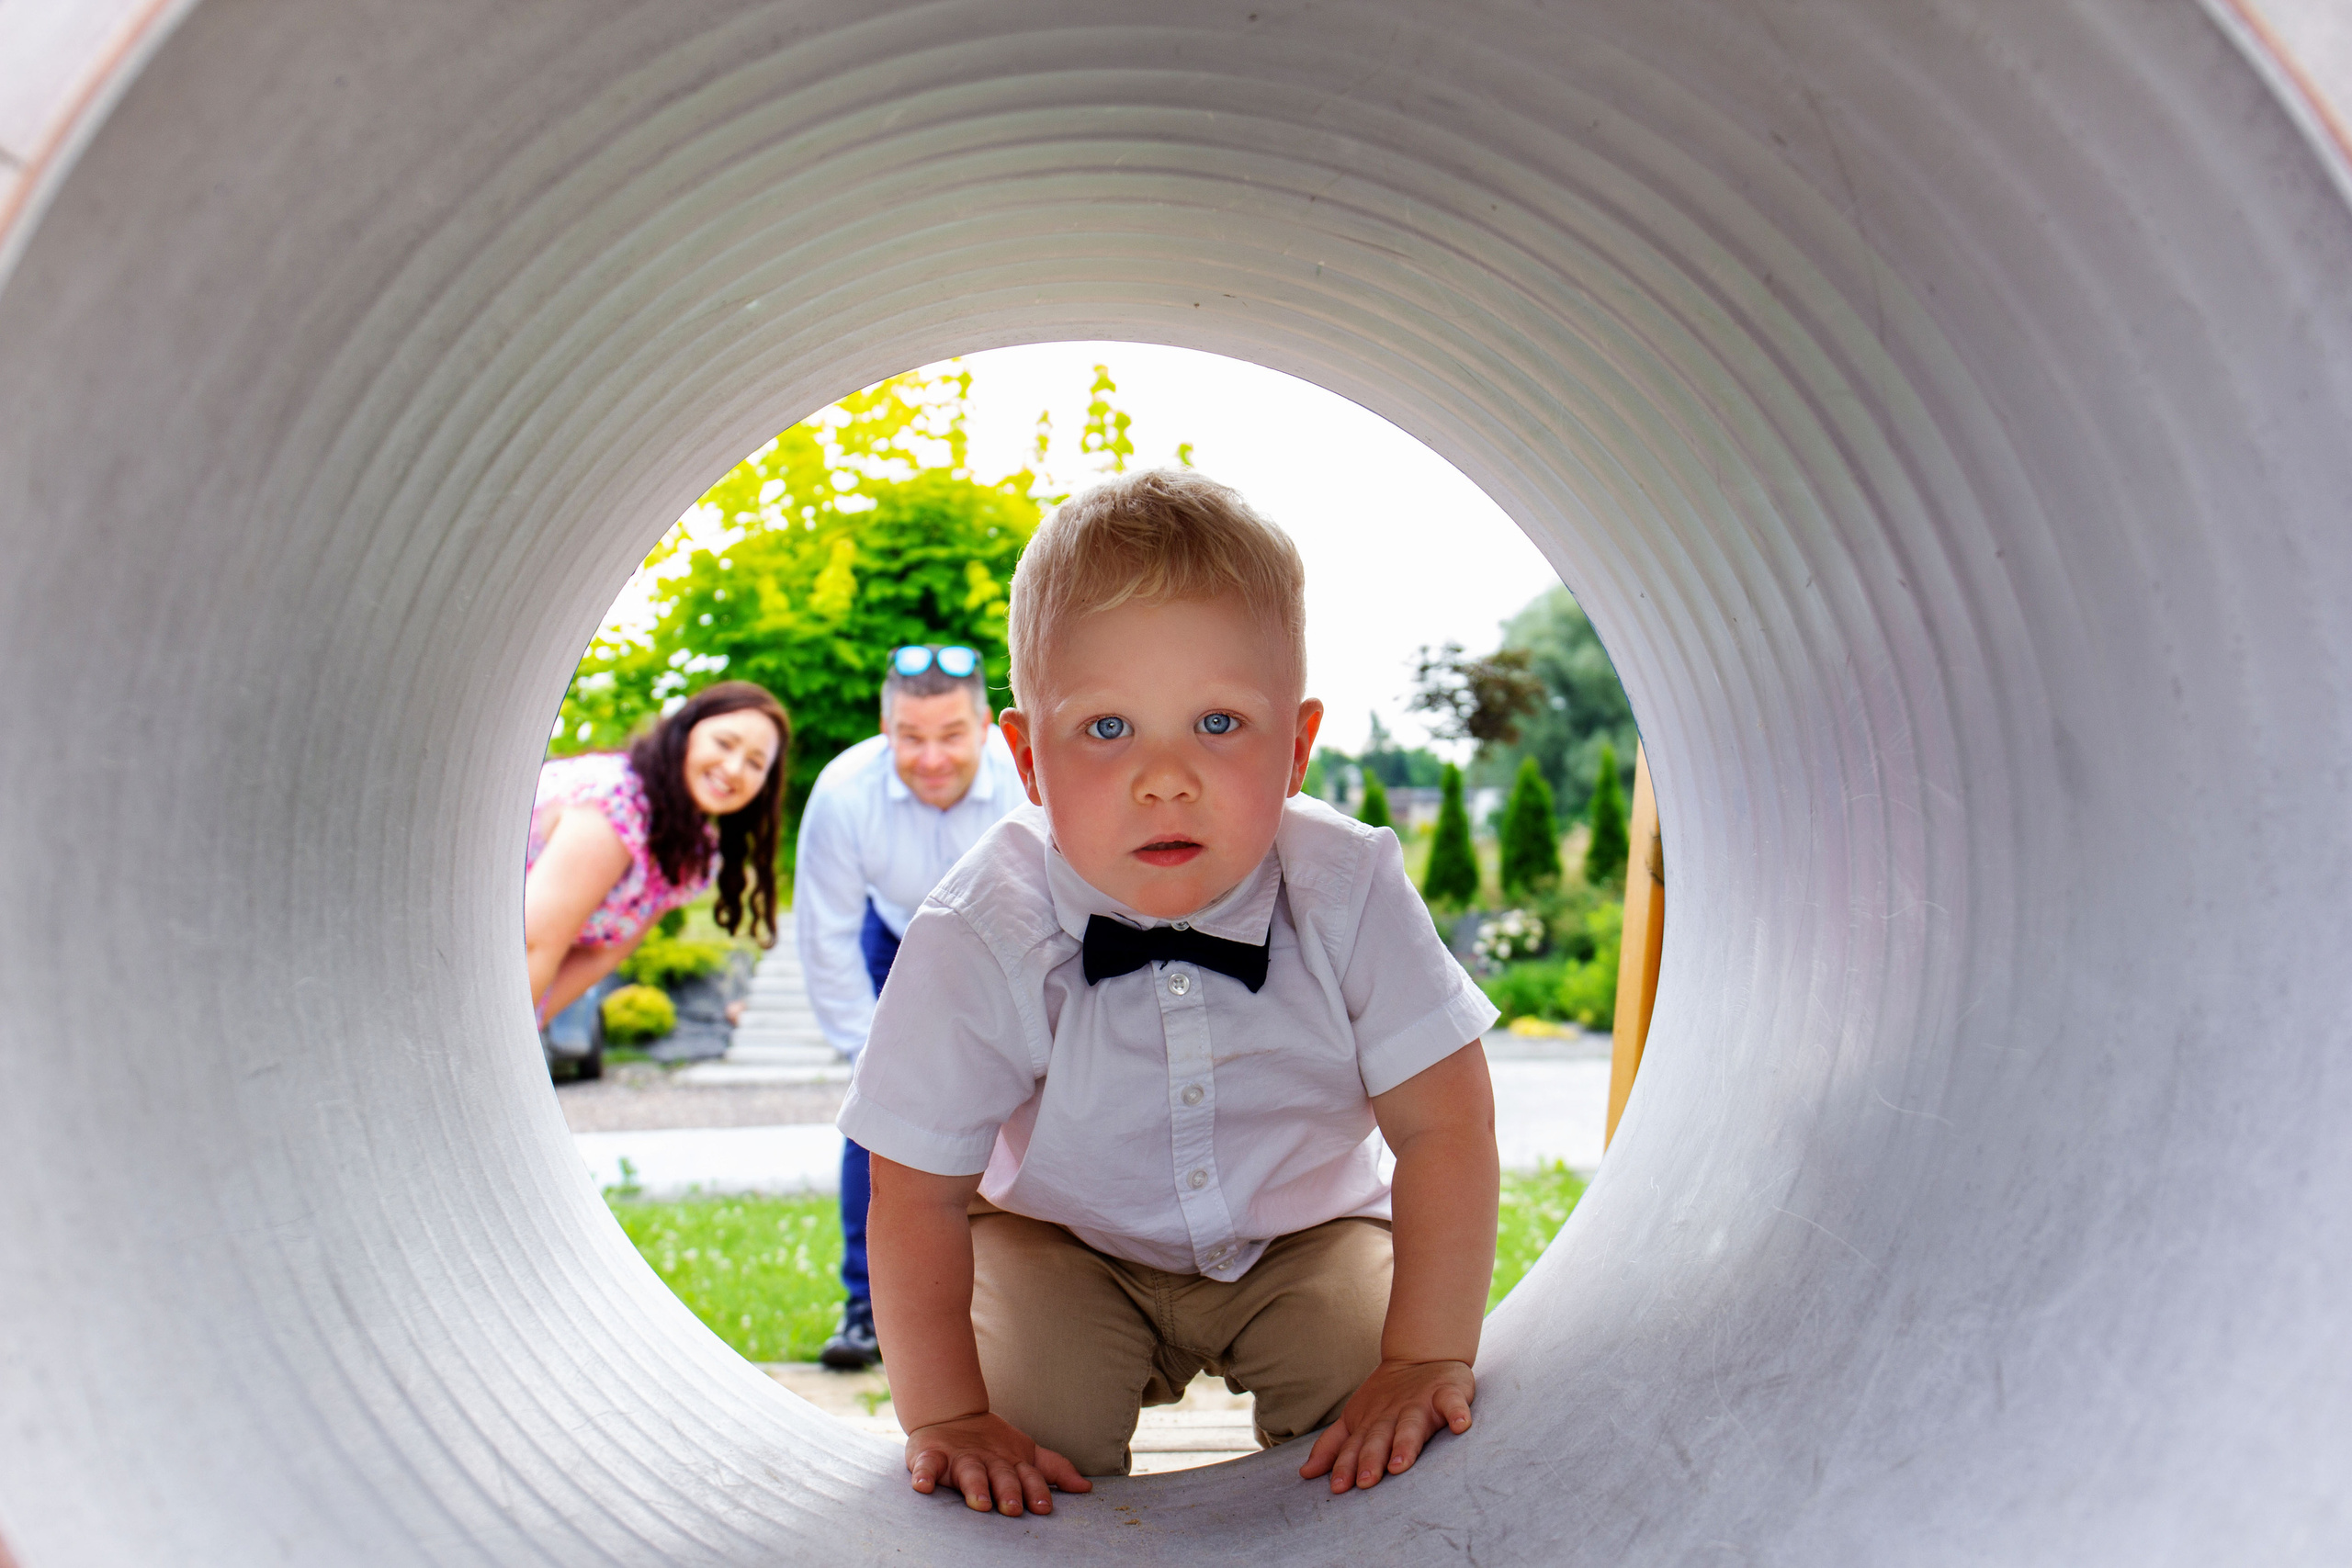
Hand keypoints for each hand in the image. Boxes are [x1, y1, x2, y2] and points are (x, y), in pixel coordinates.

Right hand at [905, 1412, 1091, 1516]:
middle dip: (1008, 1491)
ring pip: (969, 1472)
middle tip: (1012, 1508)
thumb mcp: (1025, 1455)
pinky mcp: (930, 1455)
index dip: (1036, 1491)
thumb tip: (1086, 1488)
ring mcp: (959, 1457)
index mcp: (1010, 1462)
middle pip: (1001, 1475)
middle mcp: (987, 1460)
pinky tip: (922, 1486)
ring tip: (978, 1501)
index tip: (1043, 1508)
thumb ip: (1053, 1469)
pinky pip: (925, 1465)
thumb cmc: (991, 1446)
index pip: (1028, 1477)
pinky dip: (923, 1474)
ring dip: (974, 1486)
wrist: (949, 1414)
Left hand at [1298, 1358, 1474, 1493]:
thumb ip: (1333, 1446)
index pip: (1355, 1447)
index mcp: (1370, 1424)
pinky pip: (1453, 1403)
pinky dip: (1457, 1413)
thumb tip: (1305, 1474)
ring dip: (1406, 1444)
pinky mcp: (1447, 1393)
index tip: (1339, 1488)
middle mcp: (1392, 1416)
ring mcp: (1420, 1404)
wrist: (1422, 1354)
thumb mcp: (1356, 1420)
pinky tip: (1460, 1425)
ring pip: (1411, 1426)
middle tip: (1366, 1481)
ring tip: (1401, 1463)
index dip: (1346, 1466)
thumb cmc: (1388, 1399)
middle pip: (1380, 1439)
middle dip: (1371, 1459)